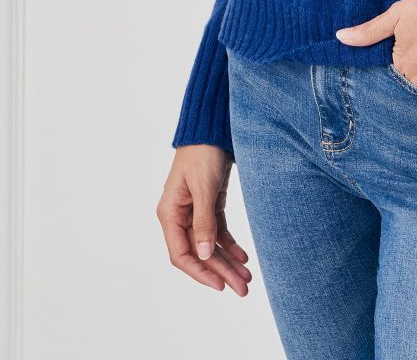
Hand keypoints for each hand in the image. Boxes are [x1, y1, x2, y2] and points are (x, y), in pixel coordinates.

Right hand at [157, 145, 252, 294]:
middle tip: (243, 289)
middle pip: (200, 253)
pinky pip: (218, 231)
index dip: (200, 272)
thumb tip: (203, 254)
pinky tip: (243, 257)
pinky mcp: (209, 203)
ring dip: (228, 261)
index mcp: (170, 213)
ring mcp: (194, 211)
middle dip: (221, 271)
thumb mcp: (204, 188)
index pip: (181, 254)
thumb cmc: (202, 152)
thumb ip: (203, 222)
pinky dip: (230, 244)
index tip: (220, 286)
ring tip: (247, 278)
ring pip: (210, 245)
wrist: (211, 127)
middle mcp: (180, 216)